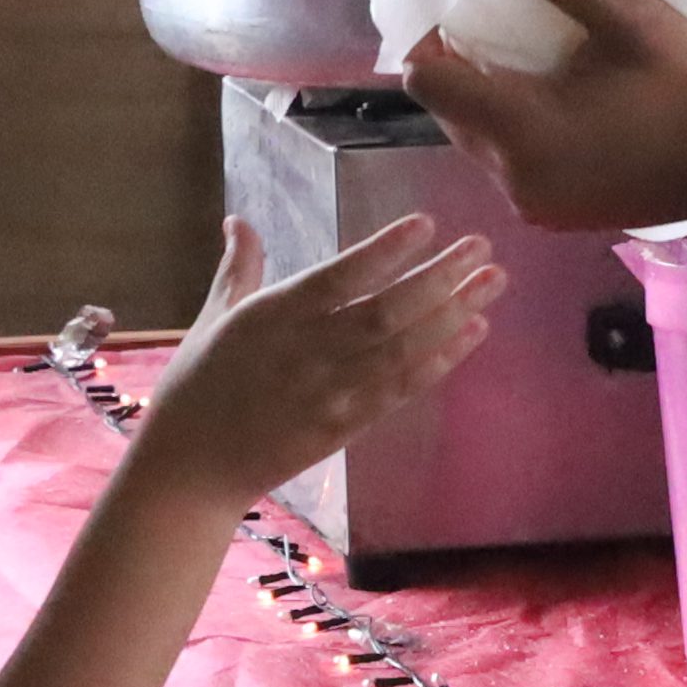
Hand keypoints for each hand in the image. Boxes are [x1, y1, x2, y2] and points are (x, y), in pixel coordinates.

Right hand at [115, 216, 500, 520]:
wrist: (192, 467)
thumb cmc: (197, 385)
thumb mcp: (213, 317)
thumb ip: (239, 267)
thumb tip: (239, 220)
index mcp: (273, 315)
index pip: (341, 275)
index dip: (386, 250)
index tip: (428, 224)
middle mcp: (308, 350)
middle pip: (386, 310)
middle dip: (440, 276)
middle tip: (484, 246)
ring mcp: (330, 392)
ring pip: (403, 349)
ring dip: (453, 313)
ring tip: (493, 282)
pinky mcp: (345, 426)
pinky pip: (401, 390)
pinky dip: (440, 361)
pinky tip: (473, 333)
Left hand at [396, 0, 686, 237]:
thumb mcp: (628, 16)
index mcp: (524, 130)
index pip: (429, 83)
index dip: (429, 41)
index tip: (455, 8)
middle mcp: (514, 177)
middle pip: (447, 113)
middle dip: (457, 68)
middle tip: (489, 25)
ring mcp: (532, 204)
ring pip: (473, 141)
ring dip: (483, 102)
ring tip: (521, 61)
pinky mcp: (551, 216)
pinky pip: (504, 166)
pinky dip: (510, 132)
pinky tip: (548, 102)